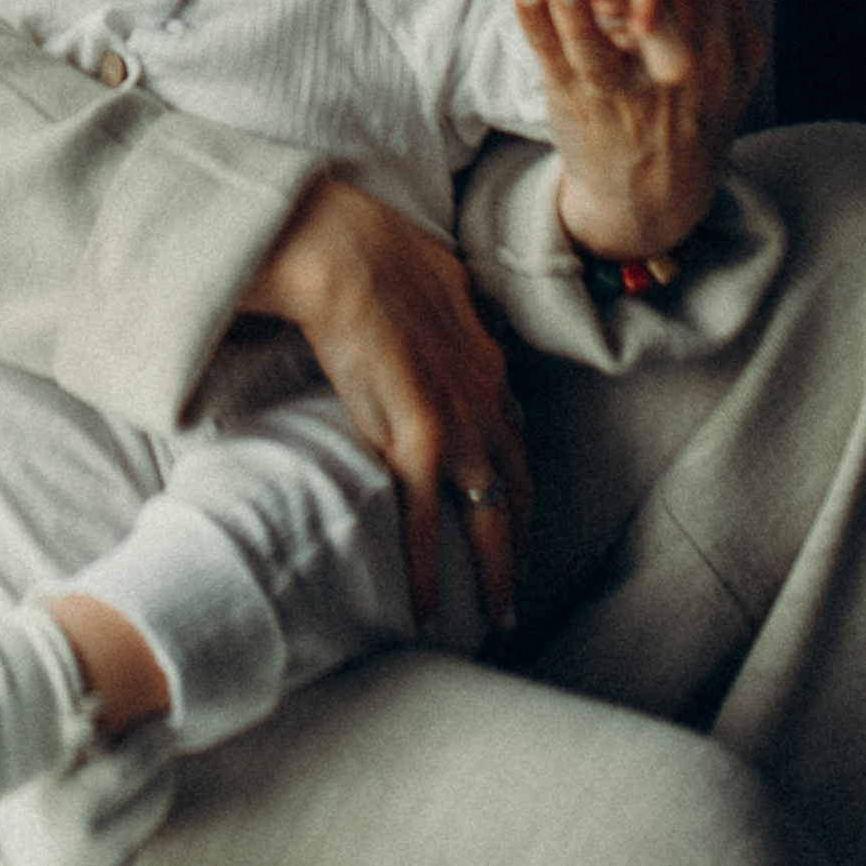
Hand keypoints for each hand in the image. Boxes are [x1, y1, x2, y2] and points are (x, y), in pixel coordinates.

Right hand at [240, 172, 529, 625]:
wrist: (346, 249)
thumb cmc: (375, 250)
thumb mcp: (434, 283)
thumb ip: (445, 314)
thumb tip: (440, 312)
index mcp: (488, 364)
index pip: (515, 439)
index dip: (517, 482)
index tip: (512, 516)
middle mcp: (487, 401)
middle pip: (518, 488)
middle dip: (520, 544)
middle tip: (515, 591)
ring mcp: (458, 423)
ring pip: (490, 516)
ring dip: (495, 571)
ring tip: (495, 615)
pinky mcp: (418, 439)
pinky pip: (426, 523)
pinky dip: (428, 570)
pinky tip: (427, 608)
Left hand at [515, 0, 761, 260]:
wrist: (656, 198)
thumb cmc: (690, 113)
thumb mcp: (729, 65)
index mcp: (717, 58)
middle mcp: (675, 76)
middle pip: (652, 11)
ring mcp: (626, 93)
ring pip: (600, 47)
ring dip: (577, 13)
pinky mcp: (581, 103)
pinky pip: (557, 62)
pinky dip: (539, 27)